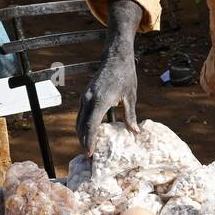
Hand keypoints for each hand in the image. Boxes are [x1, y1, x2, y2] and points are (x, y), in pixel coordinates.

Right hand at [76, 0, 141, 154]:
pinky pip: (81, 115)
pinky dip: (83, 127)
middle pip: (82, 126)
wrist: (115, 56)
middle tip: (88, 158)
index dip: (89, 141)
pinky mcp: (85, 95)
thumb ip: (131, 115)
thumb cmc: (125, 75)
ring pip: (79, 121)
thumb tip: (135, 132)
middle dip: (84, 143)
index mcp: (101, 100)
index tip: (89, 154)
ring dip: (82, 136)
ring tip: (87, 150)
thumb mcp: (131, 96)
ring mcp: (85, 97)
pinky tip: (88, 135)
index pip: (91, 126)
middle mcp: (89, 99)